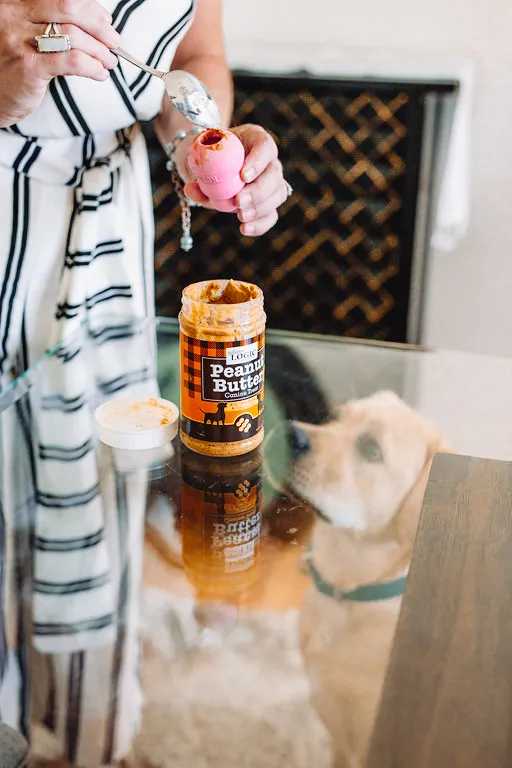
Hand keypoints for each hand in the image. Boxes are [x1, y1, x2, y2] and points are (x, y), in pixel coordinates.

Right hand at [0, 0, 119, 126]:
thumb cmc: (14, 65)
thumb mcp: (27, 34)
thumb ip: (50, 24)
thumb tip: (97, 23)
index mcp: (16, 3)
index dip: (89, 6)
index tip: (105, 20)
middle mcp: (14, 16)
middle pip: (69, 9)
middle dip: (99, 25)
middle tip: (114, 41)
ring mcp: (19, 41)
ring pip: (73, 35)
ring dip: (99, 50)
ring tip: (109, 61)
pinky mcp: (28, 68)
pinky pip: (71, 61)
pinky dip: (92, 66)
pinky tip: (99, 73)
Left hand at [182, 124, 288, 236]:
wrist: (214, 167)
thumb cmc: (212, 157)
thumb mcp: (204, 159)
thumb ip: (198, 174)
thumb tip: (190, 189)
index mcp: (257, 140)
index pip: (265, 147)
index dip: (257, 162)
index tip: (243, 176)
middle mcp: (270, 161)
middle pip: (274, 174)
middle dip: (258, 190)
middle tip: (239, 201)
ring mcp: (273, 182)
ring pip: (278, 195)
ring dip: (260, 208)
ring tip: (240, 216)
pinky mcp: (269, 202)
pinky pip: (271, 215)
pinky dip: (260, 224)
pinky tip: (245, 229)